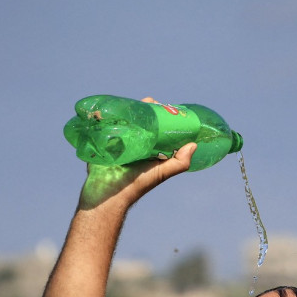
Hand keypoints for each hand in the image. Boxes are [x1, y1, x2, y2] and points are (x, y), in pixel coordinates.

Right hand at [78, 97, 195, 208]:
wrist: (107, 194)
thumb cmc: (136, 184)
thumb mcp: (161, 172)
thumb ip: (179, 163)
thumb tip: (194, 144)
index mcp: (148, 149)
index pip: (156, 128)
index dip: (160, 116)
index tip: (162, 105)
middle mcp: (134, 144)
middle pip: (140, 121)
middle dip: (144, 110)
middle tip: (147, 102)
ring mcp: (117, 142)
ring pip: (124, 121)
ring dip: (128, 110)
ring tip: (133, 103)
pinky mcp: (102, 142)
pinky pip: (106, 125)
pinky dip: (110, 116)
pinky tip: (114, 107)